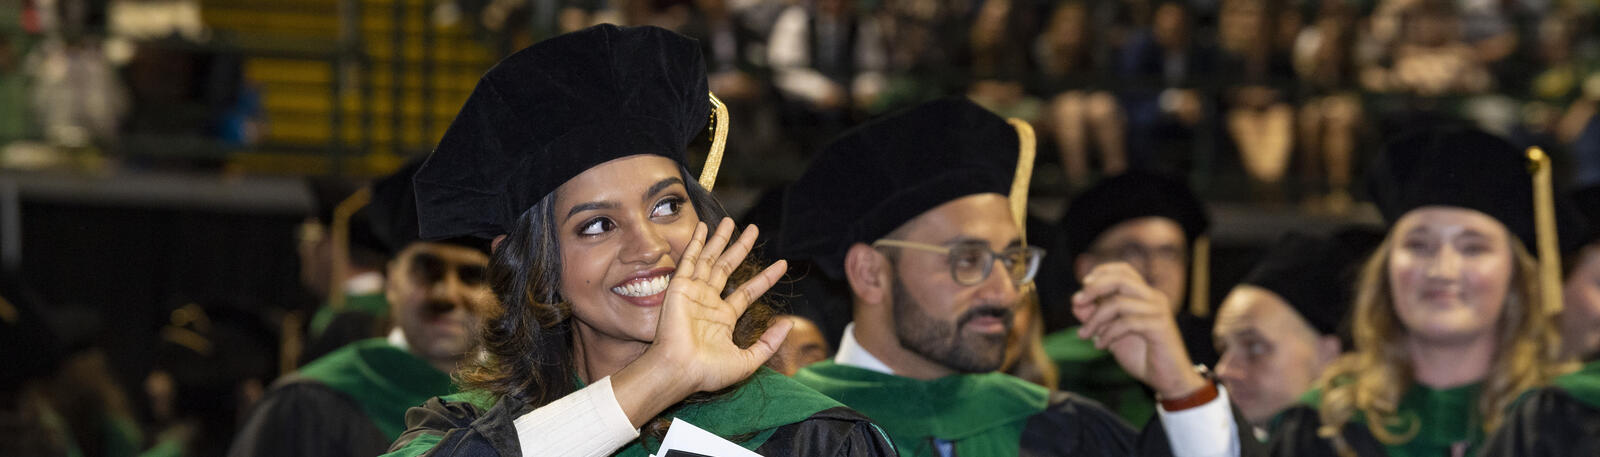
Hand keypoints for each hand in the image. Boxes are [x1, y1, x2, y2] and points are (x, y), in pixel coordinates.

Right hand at [614, 218, 790, 425]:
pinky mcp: (680, 287)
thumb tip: (788, 324)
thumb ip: (769, 343)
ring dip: (720, 239)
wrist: (679, 370)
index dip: (766, 277)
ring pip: (710, 258)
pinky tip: (703, 227)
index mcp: (723, 318)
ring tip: (731, 220)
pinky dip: (696, 242)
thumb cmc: (709, 371)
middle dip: (741, 247)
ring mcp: (694, 292)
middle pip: (728, 267)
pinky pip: (689, 260)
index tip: (782, 264)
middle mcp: (709, 301)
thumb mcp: (748, 361)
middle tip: (755, 229)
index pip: (748, 291)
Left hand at [1071, 263, 1205, 399]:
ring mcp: (1158, 311)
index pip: (1124, 270)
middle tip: (1076, 302)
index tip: (1083, 286)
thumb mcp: (1112, 334)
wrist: (1168, 380)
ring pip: (1119, 302)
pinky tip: (1100, 346)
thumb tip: (1076, 303)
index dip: (1101, 272)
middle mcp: (1153, 298)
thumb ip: (1095, 318)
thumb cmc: (1142, 356)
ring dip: (1095, 319)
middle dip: (1094, 288)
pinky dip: (1108, 333)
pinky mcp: (1159, 327)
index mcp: (1144, 296)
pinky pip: (1126, 322)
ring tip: (1083, 335)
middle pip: (1121, 279)